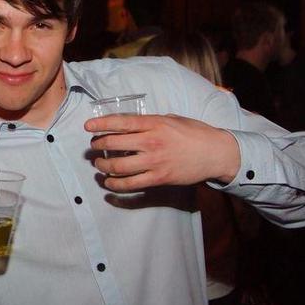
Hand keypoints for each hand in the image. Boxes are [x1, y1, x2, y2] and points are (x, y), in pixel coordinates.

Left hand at [84, 114, 240, 191]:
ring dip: (103, 166)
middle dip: (98, 145)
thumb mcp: (171, 119)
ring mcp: (154, 162)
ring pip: (118, 166)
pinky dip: (115, 184)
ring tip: (99, 164)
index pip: (121, 123)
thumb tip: (129, 124)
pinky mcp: (158, 178)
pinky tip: (109, 182)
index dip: (101, 124)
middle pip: (114, 144)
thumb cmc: (194, 133)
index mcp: (155, 124)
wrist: (215, 153)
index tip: (88, 127)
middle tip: (94, 146)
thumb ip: (150, 122)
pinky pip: (131, 184)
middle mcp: (152, 142)